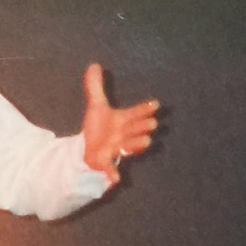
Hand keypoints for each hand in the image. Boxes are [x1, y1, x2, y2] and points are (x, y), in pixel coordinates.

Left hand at [80, 63, 159, 184]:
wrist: (89, 149)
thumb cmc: (98, 128)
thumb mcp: (96, 106)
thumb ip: (95, 87)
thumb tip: (94, 65)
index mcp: (123, 120)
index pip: (136, 112)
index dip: (145, 109)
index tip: (156, 104)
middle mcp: (123, 134)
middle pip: (135, 129)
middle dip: (143, 126)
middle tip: (152, 123)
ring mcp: (116, 149)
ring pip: (129, 146)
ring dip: (137, 144)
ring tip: (147, 141)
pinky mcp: (106, 162)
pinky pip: (110, 168)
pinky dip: (113, 173)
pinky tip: (115, 179)